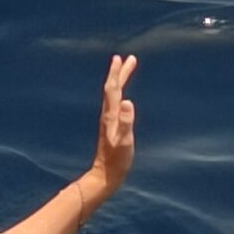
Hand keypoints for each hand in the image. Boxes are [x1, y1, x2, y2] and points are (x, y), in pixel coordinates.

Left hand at [87, 53, 137, 199]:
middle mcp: (108, 115)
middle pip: (113, 89)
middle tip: (127, 58)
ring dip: (120, 81)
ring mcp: (109, 121)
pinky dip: (120, 94)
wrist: (105, 175)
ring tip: (126, 71)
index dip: (117, 73)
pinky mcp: (111, 127)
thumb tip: (127, 101)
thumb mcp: (124, 141)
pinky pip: (116, 104)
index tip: (121, 58)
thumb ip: (126, 122)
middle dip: (120, 73)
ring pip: (114, 95)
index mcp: (111, 115)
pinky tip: (123, 98)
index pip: (113, 89)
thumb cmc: (117, 160)